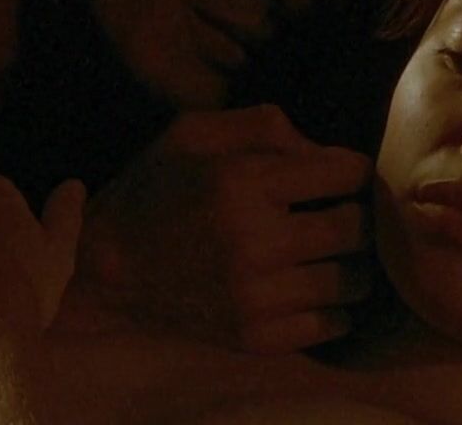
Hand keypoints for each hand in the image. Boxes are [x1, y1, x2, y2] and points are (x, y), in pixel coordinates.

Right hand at [80, 105, 373, 353]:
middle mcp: (254, 242)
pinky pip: (333, 323)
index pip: (345, 173)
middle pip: (357, 228)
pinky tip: (312, 286)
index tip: (344, 175)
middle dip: (357, 214)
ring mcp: (256, 297)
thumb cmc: (156, 190)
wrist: (104, 270)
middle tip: (341, 212)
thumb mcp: (194, 132)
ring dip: (351, 262)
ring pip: (353, 280)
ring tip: (331, 252)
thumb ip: (265, 126)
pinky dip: (334, 305)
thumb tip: (325, 151)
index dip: (354, 169)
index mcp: (242, 183)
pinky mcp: (255, 337)